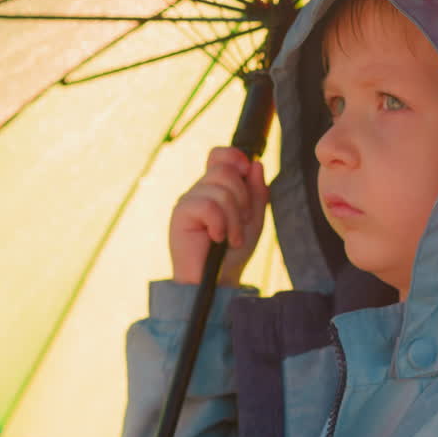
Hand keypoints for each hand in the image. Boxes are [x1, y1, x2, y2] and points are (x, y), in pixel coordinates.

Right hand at [169, 147, 268, 286]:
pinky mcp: (180, 214)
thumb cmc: (233, 252)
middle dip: (243, 198)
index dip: (234, 156)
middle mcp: (200, 190)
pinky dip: (220, 224)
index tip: (247, 171)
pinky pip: (208, 206)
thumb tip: (255, 164)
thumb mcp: (254, 219)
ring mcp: (189, 201)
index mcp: (215, 187)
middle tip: (243, 221)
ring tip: (232, 238)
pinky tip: (217, 239)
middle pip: (225, 170)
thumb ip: (257, 192)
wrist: (218, 281)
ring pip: (221, 190)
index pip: (218, 155)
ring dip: (235, 219)